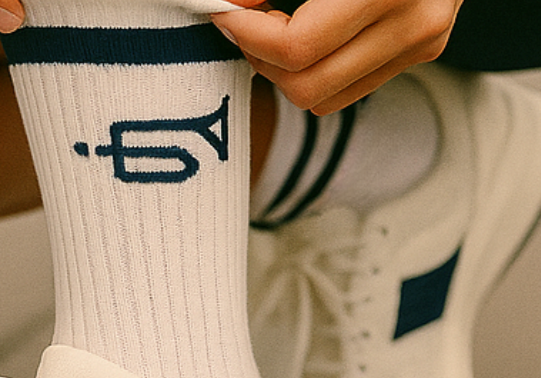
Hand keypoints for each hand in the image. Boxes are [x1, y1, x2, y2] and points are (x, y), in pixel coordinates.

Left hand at [212, 0, 463, 113]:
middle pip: (306, 86)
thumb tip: (230, 3)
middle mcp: (413, 22)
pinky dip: (315, 70)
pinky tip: (307, 35)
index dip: (248, 35)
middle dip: (262, 60)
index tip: (223, 11)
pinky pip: (348, 88)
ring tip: (273, 29)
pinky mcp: (423, 51)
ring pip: (323, 98)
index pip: (297, 48)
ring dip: (285, 72)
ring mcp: (421, 42)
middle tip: (243, 24)